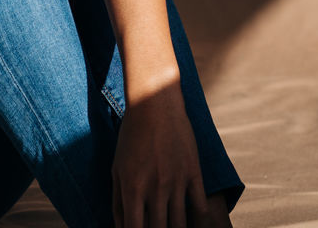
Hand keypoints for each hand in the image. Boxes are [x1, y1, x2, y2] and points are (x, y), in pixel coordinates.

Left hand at [111, 88, 211, 227]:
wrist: (154, 102)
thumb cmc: (131, 136)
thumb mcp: (117, 168)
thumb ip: (118, 202)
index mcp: (132, 188)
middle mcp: (155, 188)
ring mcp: (176, 180)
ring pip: (180, 225)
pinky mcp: (193, 171)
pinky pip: (200, 207)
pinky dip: (199, 220)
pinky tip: (194, 223)